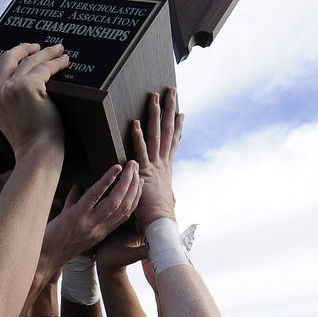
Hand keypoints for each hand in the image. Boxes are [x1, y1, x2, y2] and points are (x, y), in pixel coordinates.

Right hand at [0, 43, 68, 158]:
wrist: (36, 152)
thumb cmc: (29, 139)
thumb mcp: (8, 117)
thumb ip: (6, 98)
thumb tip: (18, 76)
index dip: (4, 57)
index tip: (19, 55)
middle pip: (6, 56)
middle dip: (23, 48)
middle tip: (38, 48)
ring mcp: (10, 88)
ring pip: (28, 59)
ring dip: (46, 52)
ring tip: (58, 51)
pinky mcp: (28, 87)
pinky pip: (45, 66)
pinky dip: (57, 62)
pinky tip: (65, 62)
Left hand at [40, 161, 141, 274]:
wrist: (43, 259)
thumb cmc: (54, 242)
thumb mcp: (70, 224)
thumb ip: (75, 205)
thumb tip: (79, 187)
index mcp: (100, 232)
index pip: (124, 214)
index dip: (135, 197)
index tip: (139, 183)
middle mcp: (98, 229)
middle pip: (124, 205)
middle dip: (133, 185)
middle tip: (136, 167)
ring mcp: (88, 223)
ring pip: (115, 201)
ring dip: (125, 181)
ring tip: (130, 166)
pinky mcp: (76, 217)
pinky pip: (95, 196)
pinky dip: (106, 181)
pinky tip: (114, 169)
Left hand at [133, 89, 181, 230]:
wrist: (160, 225)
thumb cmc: (160, 216)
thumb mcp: (164, 200)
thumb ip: (164, 194)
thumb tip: (170, 198)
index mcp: (166, 169)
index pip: (172, 143)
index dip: (177, 127)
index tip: (181, 113)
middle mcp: (162, 164)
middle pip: (167, 131)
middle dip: (169, 110)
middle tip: (171, 91)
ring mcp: (154, 167)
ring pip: (155, 136)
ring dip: (155, 115)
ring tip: (154, 97)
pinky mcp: (144, 173)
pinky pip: (140, 152)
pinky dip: (138, 137)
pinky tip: (136, 123)